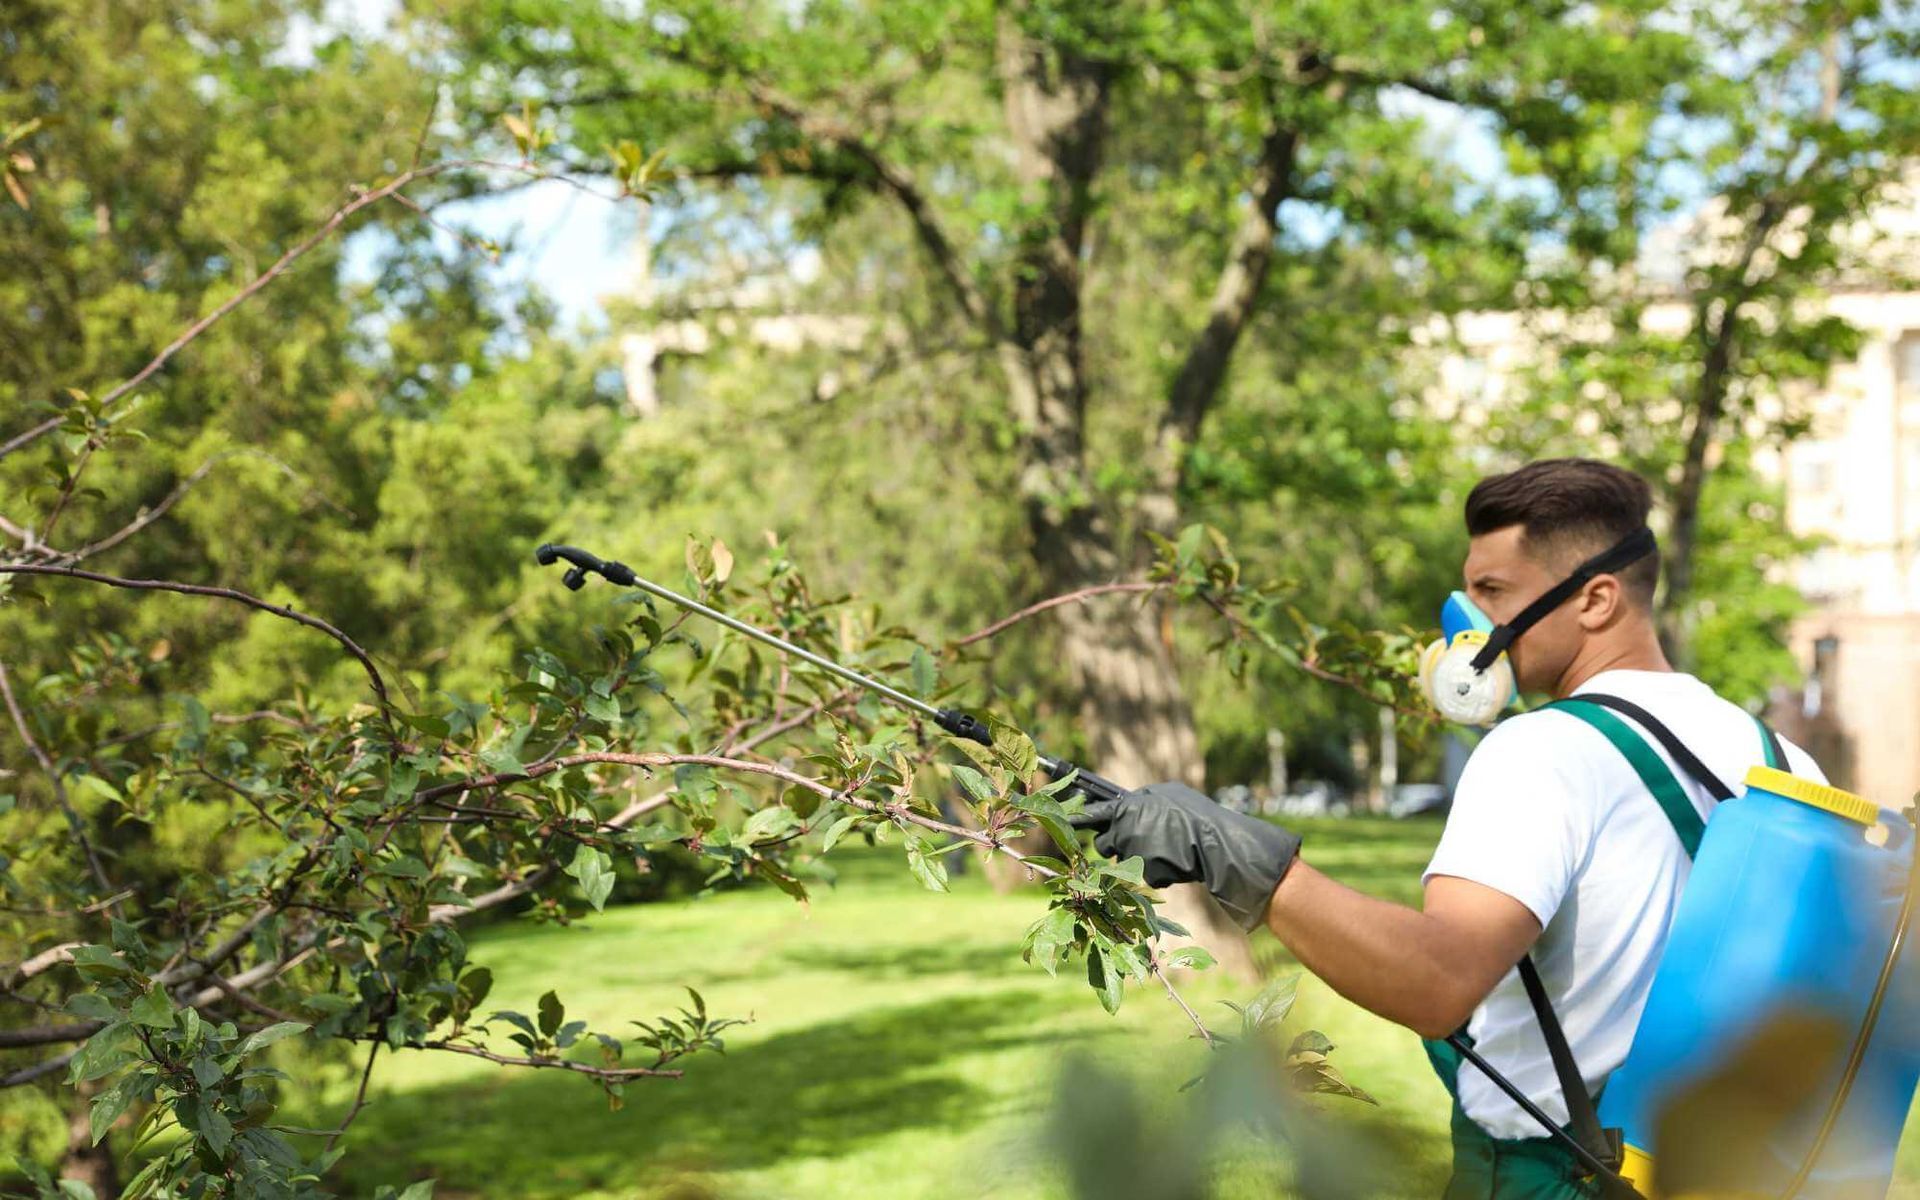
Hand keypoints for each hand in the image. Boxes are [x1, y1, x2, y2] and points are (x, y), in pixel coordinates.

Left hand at [1068, 782, 1300, 930]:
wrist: (1217, 841)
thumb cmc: (1194, 814)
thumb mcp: (1167, 795)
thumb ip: (1141, 802)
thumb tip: (1127, 805)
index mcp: (1129, 807)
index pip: (1093, 812)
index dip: (1074, 819)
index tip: (1055, 821)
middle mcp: (1126, 828)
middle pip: (1106, 842)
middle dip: (1118, 843)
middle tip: (1146, 838)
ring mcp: (1135, 852)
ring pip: (1122, 859)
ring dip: (1137, 856)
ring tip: (1166, 848)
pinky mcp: (1146, 873)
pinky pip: (1144, 874)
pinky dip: (1158, 871)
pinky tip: (1175, 862)